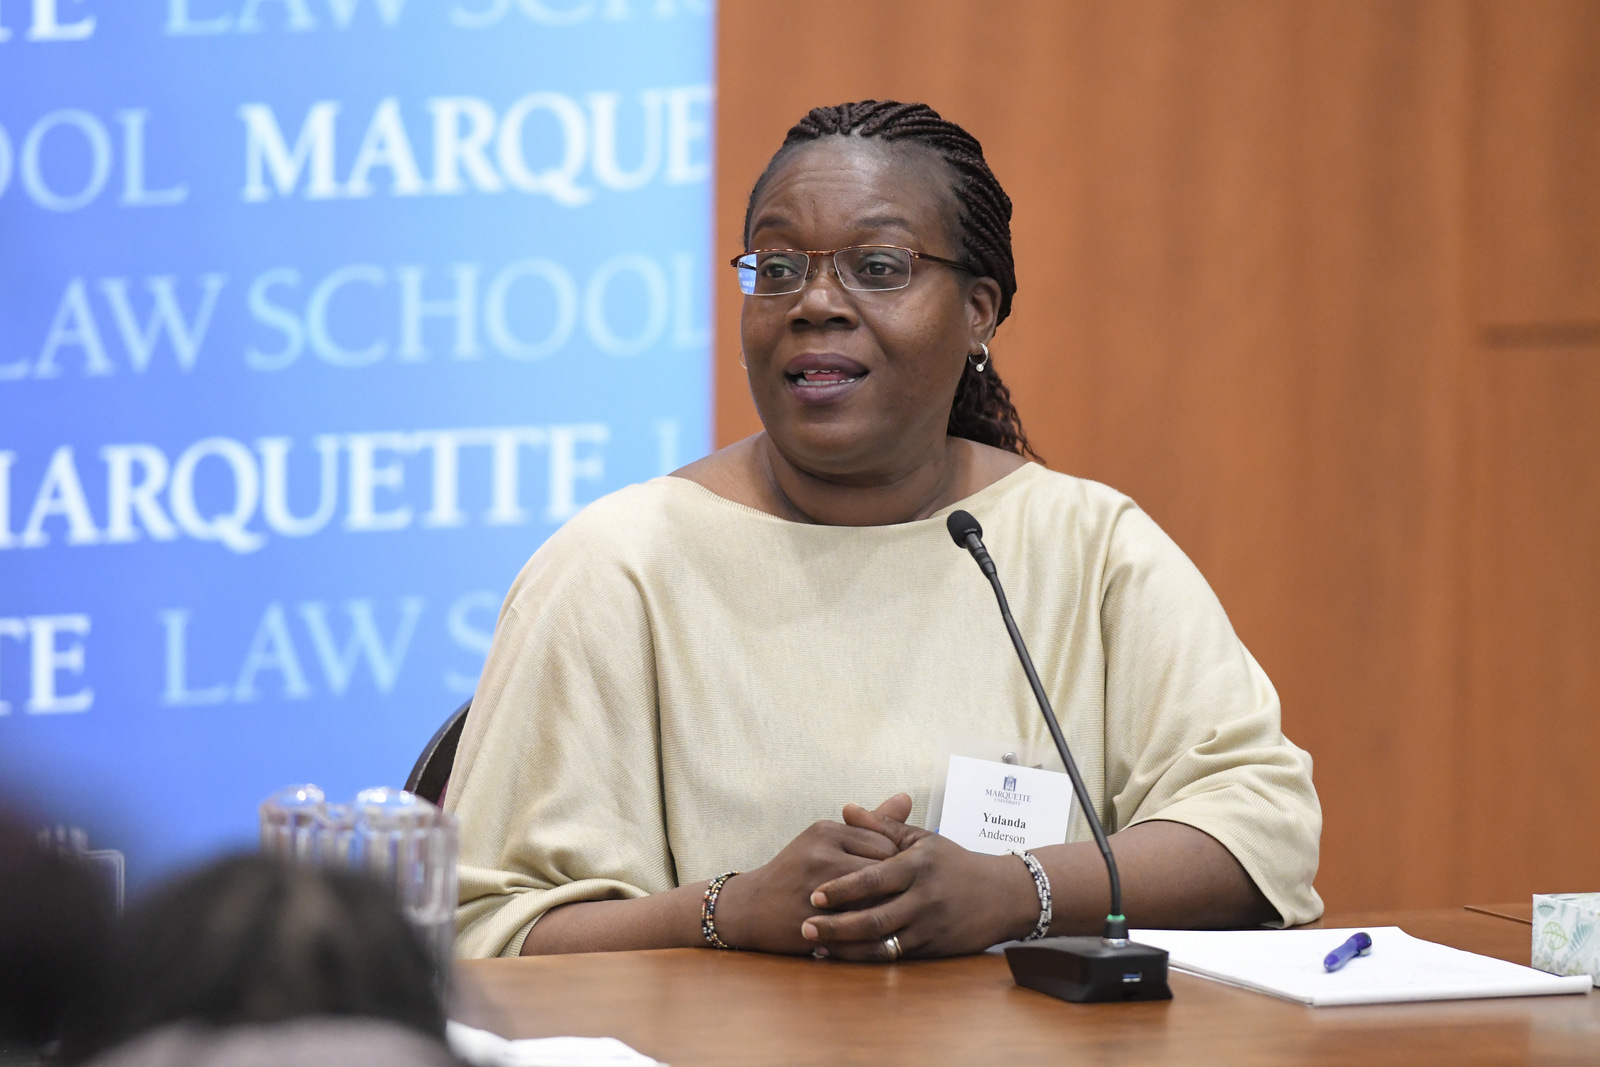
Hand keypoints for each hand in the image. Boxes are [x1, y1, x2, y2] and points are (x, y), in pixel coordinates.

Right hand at [713, 795, 908, 954]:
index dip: (898, 864)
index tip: (897, 877)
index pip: (886, 843)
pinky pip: (860, 925)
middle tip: (900, 898)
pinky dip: (871, 930)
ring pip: (876, 898)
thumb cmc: (797, 871)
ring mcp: (817, 888)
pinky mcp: (815, 919)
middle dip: (896, 886)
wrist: (750, 908)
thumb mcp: (827, 840)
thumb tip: (907, 797)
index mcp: (825, 830)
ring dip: (886, 909)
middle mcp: (821, 854)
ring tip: (888, 914)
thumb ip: (869, 823)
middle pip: (884, 870)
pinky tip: (873, 932)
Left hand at [799, 796, 1039, 960]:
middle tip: (805, 926)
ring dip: (847, 947)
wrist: (1004, 895)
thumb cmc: (955, 862)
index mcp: (917, 866)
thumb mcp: (921, 839)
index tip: (814, 893)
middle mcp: (923, 898)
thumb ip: (882, 825)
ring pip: (882, 943)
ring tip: (817, 947)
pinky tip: (844, 956)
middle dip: (836, 925)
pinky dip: (867, 957)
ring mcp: (929, 926)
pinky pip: (895, 956)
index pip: (873, 877)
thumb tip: (846, 808)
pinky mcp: (933, 948)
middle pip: (874, 917)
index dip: (842, 888)